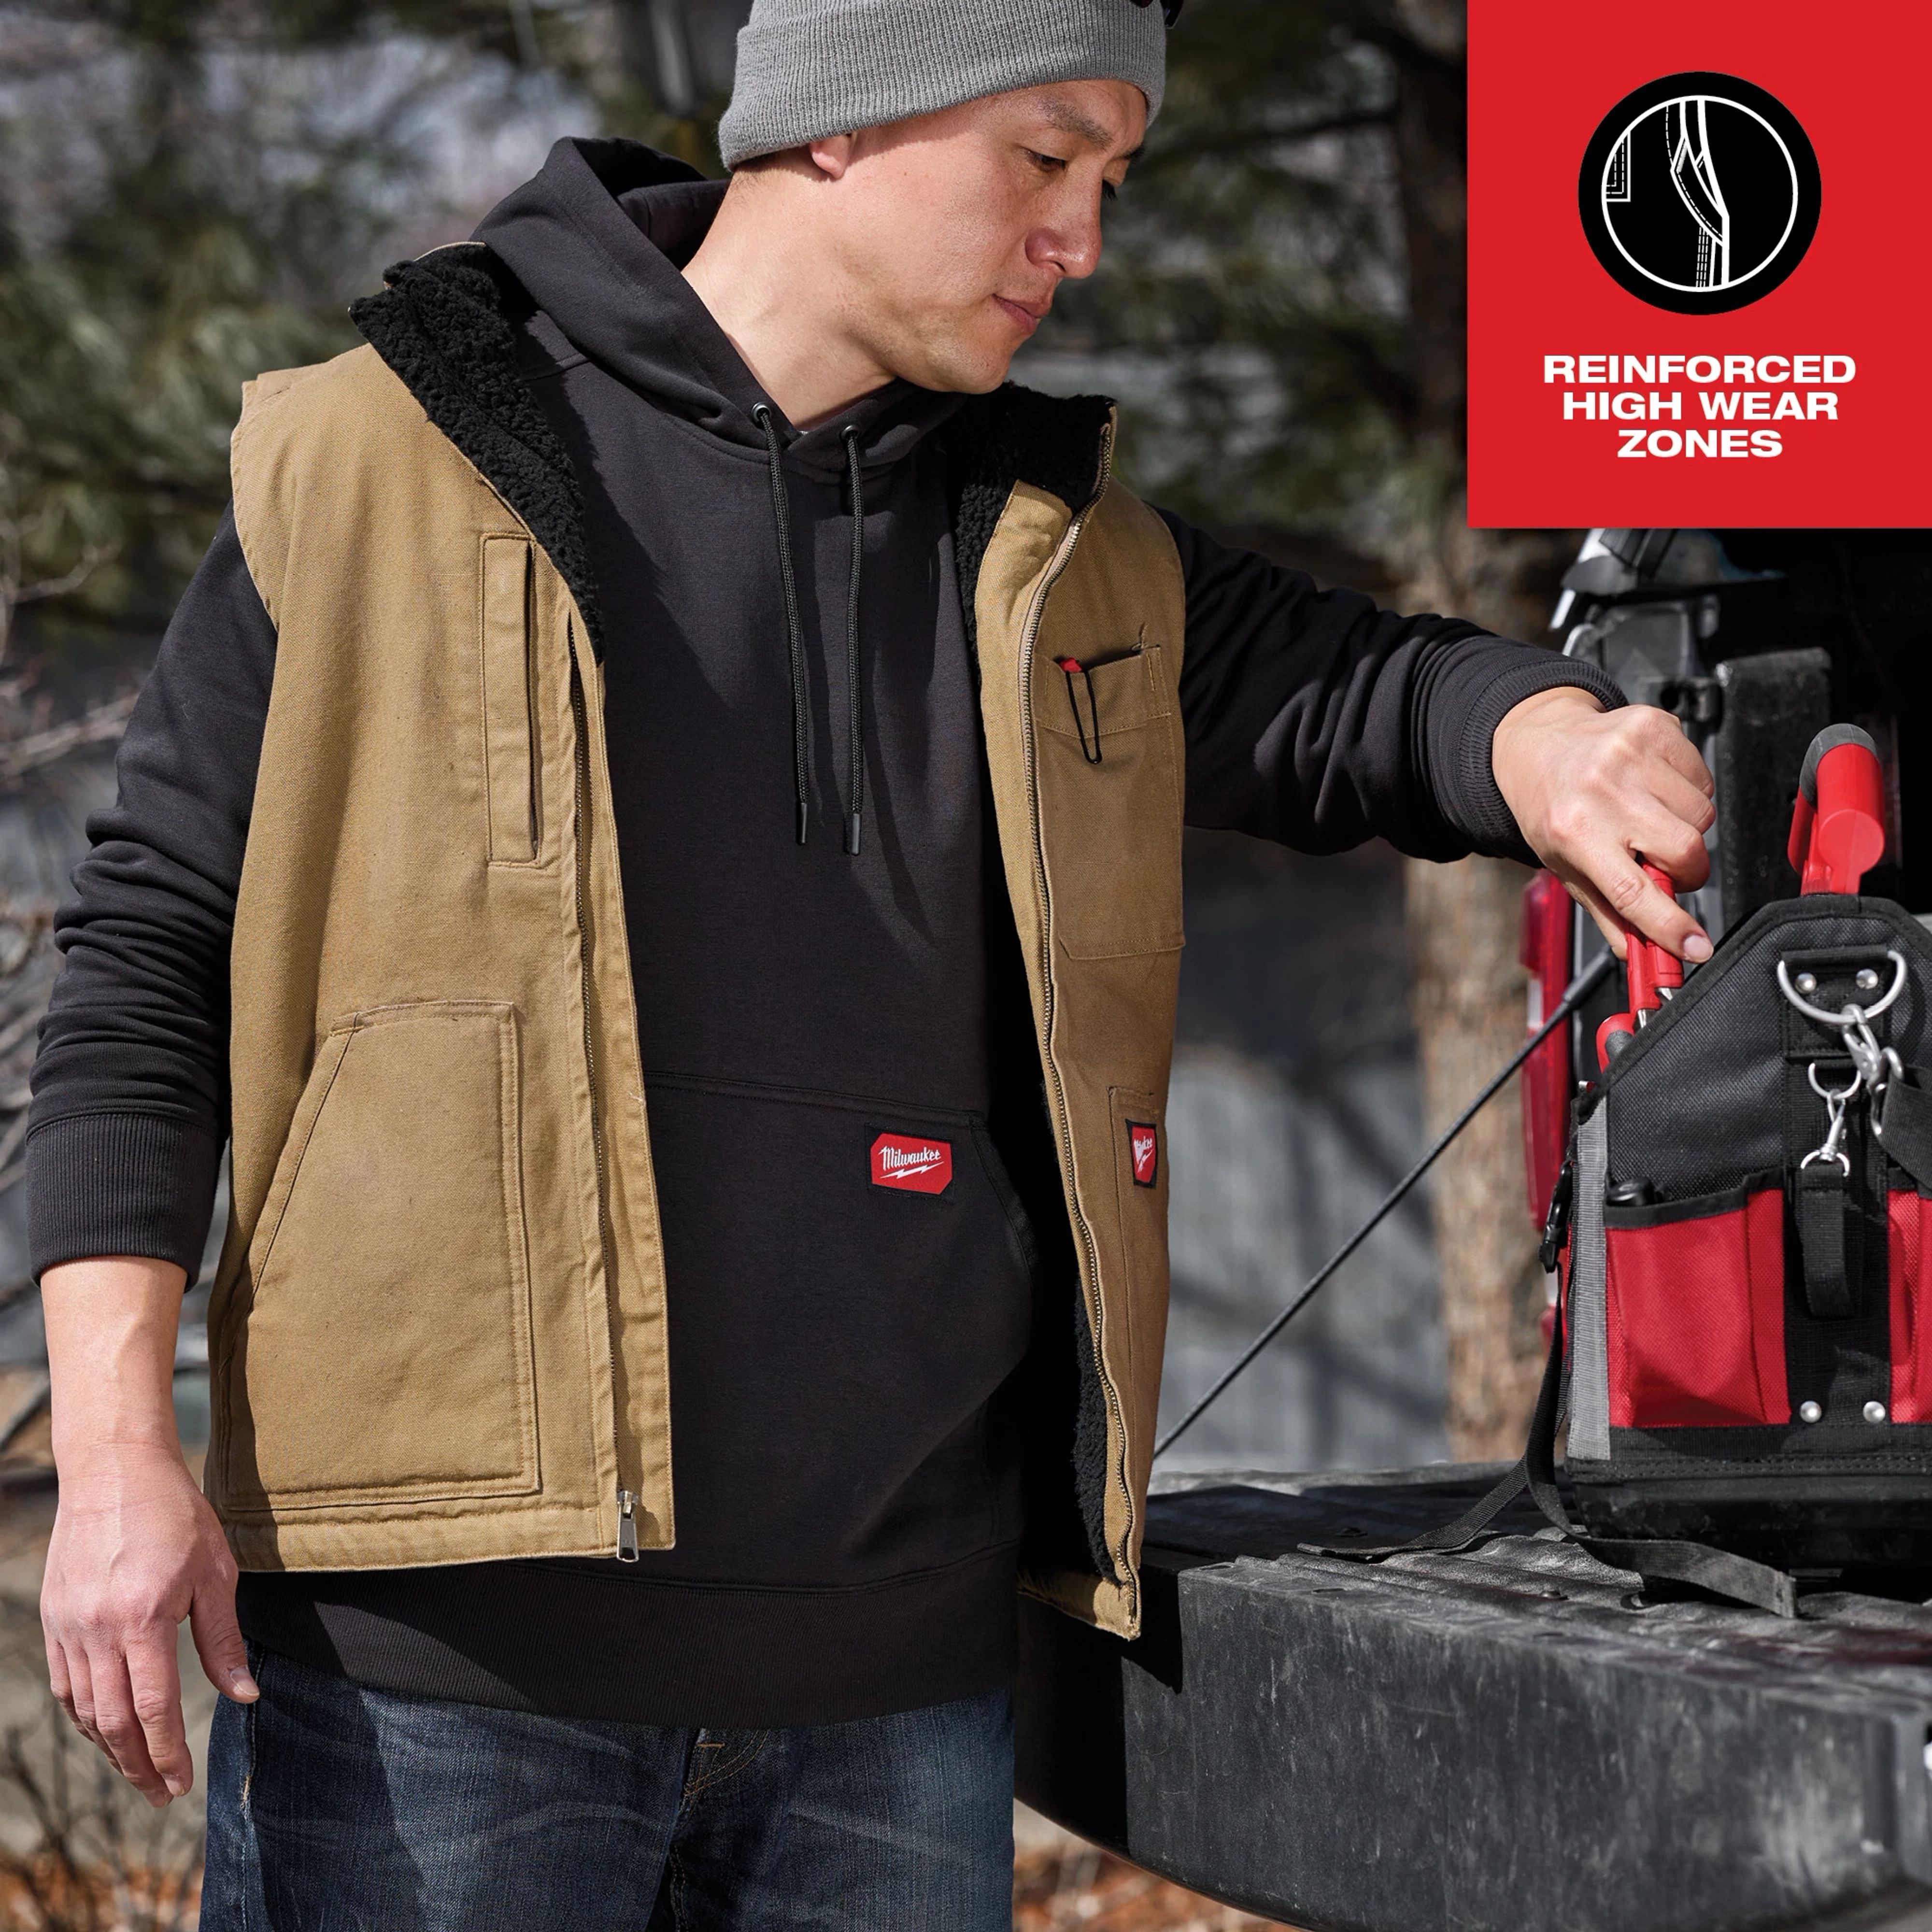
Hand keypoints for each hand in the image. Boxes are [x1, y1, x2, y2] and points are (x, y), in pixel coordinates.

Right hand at [40, 1258, 256, 1806]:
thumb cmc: (175, 1514)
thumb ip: (225, 1639)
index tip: (181, 1783)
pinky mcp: (54, 1619)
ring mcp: (69, 1626)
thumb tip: (245, 1695)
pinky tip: (106, 1729)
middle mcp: (98, 1629)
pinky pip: (67, 1684)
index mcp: (143, 1616)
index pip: (153, 1707)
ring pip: (84, 1709)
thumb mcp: (216, 1572)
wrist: (115, 1470)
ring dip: (110, 1747)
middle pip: (113, 1720)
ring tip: (139, 1770)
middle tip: (162, 1792)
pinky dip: (86, 1716)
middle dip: (138, 1763)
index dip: (167, 1752)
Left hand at [1492, 687, 1715, 963]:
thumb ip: (1608, 914)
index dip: (1672, 927)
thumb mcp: (1564, 867)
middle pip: (1686, 850)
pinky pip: (1704, 778)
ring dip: (1685, 828)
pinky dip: (1688, 793)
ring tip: (1648, 818)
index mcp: (1575, 833)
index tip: (1697, 948)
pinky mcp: (1656, 727)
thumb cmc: (1552, 808)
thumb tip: (1645, 957)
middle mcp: (1603, 792)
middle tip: (1662, 865)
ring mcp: (1631, 755)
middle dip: (1687, 870)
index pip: (1635, 893)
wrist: (1537, 745)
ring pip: (1703, 815)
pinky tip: (1655, 790)